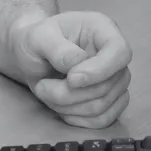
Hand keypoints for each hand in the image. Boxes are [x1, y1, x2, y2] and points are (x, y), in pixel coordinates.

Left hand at [11, 11, 132, 128]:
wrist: (30, 56)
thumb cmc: (35, 40)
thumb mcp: (38, 37)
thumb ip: (58, 49)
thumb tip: (76, 65)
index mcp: (102, 29)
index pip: (120, 52)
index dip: (99, 70)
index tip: (71, 79)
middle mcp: (114, 55)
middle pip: (108, 86)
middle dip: (69, 93)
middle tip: (42, 86)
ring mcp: (115, 81)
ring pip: (102, 106)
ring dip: (67, 106)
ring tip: (46, 92)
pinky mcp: (110, 102)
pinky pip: (101, 120)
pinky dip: (76, 118)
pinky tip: (59, 106)